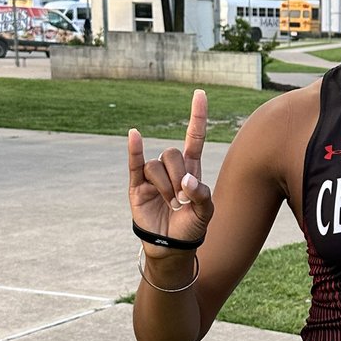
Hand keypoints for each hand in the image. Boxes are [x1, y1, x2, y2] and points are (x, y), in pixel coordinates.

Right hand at [127, 89, 213, 252]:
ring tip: (170, 204)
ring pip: (156, 165)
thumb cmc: (191, 228)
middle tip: (182, 200)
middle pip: (172, 154)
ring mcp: (153, 177)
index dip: (197, 116)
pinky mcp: (137, 186)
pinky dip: (134, 150)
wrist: (172, 247)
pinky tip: (134, 135)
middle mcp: (172, 169)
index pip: (195, 138)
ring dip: (164, 185)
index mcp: (191, 170)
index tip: (200, 93)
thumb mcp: (205, 212)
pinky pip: (135, 164)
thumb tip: (186, 180)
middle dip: (178, 176)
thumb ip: (201, 194)